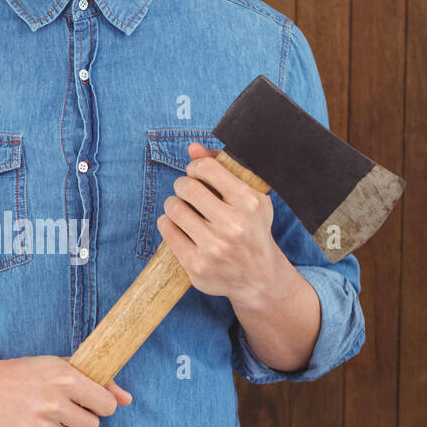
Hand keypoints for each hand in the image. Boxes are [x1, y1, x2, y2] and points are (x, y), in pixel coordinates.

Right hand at [0, 355, 131, 426]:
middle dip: (83, 420)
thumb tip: (128, 400)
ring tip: (50, 422)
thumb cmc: (26, 375)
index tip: (88, 402)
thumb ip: (98, 382)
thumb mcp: (60, 367)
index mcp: (64, 379)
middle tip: (64, 412)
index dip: (100, 405)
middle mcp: (52, 403)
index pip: (107, 405)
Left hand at [156, 142, 281, 307]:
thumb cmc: (253, 230)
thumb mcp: (251, 198)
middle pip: (186, 188)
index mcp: (249, 203)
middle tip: (187, 192)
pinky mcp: (197, 266)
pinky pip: (167, 231)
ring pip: (173, 208)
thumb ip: (223, 170)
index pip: (206, 169)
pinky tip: (178, 225)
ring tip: (183, 209)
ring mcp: (213, 248)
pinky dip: (168, 223)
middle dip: (183, 186)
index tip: (196, 175)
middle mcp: (233, 226)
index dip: (195, 168)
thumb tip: (193, 148)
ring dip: (174, 205)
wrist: (259, 278)